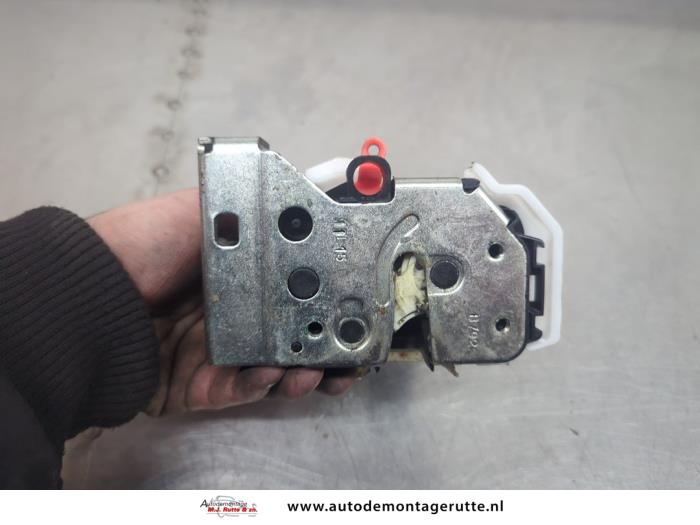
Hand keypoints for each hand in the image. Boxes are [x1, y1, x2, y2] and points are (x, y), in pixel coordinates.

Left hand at [88, 189, 357, 414]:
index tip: (355, 304)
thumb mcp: (202, 210)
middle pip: (289, 338)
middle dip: (325, 347)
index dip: (326, 302)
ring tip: (320, 369)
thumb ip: (253, 206)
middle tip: (352, 352)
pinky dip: (260, 385)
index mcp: (237, 278)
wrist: (92, 292)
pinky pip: (237, 391)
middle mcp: (230, 316)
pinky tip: (274, 374)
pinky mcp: (196, 387)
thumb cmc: (146, 245)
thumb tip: (305, 187)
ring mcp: (213, 354)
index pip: (293, 293)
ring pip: (271, 372)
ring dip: (301, 372)